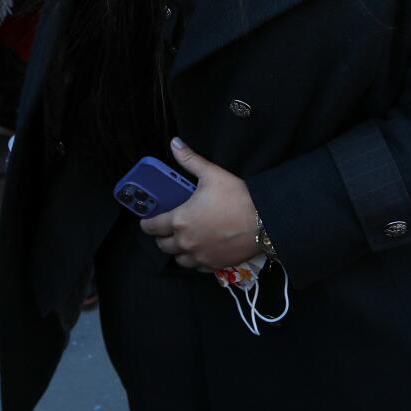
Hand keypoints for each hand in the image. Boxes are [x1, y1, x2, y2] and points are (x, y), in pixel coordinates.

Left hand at [138, 137, 260, 270]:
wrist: (264, 220)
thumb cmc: (236, 196)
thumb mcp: (211, 174)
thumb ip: (190, 160)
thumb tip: (175, 143)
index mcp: (180, 220)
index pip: (152, 227)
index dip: (146, 223)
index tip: (146, 221)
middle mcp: (186, 242)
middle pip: (163, 247)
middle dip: (161, 238)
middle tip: (166, 229)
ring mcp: (201, 257)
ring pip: (179, 260)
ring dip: (178, 251)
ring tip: (183, 242)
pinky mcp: (215, 265)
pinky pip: (198, 268)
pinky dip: (196, 261)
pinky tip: (201, 251)